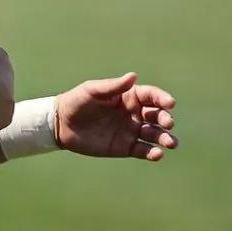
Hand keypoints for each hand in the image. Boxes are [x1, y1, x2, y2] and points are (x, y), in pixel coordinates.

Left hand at [54, 73, 177, 160]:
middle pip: (157, 116)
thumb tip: (133, 76)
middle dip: (166, 119)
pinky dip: (152, 153)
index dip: (162, 99)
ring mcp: (131, 131)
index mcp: (129, 97)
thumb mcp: (92, 90)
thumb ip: (113, 86)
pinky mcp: (125, 147)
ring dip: (165, 138)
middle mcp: (134, 113)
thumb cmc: (76, 102)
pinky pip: (143, 150)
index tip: (170, 104)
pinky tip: (156, 154)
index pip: (152, 96)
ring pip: (154, 134)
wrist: (61, 124)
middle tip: (168, 123)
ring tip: (170, 143)